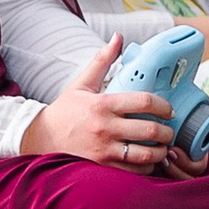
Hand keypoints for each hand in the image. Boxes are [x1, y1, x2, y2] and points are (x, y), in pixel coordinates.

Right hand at [22, 36, 180, 169]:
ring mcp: (103, 150)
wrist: (39, 138)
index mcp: (103, 104)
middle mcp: (105, 127)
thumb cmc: (64, 111)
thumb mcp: (82, 84)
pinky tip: (148, 161)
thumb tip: (118, 37)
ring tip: (163, 146)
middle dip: (167, 131)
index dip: (164, 105)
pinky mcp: (101, 167)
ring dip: (160, 151)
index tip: (169, 109)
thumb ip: (103, 60)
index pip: (144, 101)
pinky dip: (146, 167)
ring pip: (145, 154)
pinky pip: (133, 171)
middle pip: (150, 130)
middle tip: (170, 129)